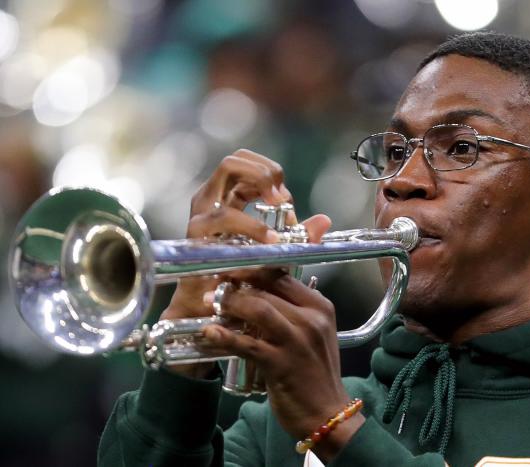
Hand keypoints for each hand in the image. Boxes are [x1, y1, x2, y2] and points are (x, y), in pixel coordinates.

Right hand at [160, 149, 329, 375]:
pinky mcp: (196, 237)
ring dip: (258, 193)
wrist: (209, 313)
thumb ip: (298, 236)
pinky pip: (223, 217)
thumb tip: (325, 220)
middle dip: (262, 172)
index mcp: (227, 200)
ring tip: (280, 220)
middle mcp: (210, 202)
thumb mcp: (275, 253)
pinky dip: (250, 225)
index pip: (245, 163)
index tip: (285, 198)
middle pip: (232, 161)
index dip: (268, 171)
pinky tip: (270, 241)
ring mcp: (201, 217)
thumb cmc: (240, 280)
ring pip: (226, 182)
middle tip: (282, 197)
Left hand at [201, 273, 364, 461]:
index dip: (255, 269)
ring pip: (259, 309)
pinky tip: (208, 332)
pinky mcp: (281, 364)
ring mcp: (297, 341)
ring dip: (230, 302)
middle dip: (238, 283)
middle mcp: (311, 319)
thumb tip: (258, 292)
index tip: (233, 267)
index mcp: (320, 307)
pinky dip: (224, 336)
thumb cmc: (316, 372)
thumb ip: (294, 312)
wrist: (327, 414)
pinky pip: (247, 344)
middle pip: (269, 288)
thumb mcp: (314, 334)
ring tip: (210, 301)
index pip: (284, 276)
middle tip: (215, 283)